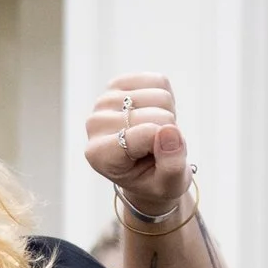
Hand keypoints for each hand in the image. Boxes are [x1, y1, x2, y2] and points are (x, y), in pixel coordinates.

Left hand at [84, 73, 191, 213]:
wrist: (144, 170)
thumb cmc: (155, 181)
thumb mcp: (169, 185)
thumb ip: (172, 165)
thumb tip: (170, 130)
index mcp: (100, 154)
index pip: (147, 133)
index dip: (167, 146)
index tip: (158, 160)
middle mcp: (95, 124)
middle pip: (158, 115)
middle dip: (169, 131)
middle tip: (157, 147)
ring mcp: (105, 101)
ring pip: (161, 96)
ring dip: (168, 115)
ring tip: (155, 133)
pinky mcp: (118, 84)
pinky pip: (159, 81)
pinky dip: (166, 99)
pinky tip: (154, 116)